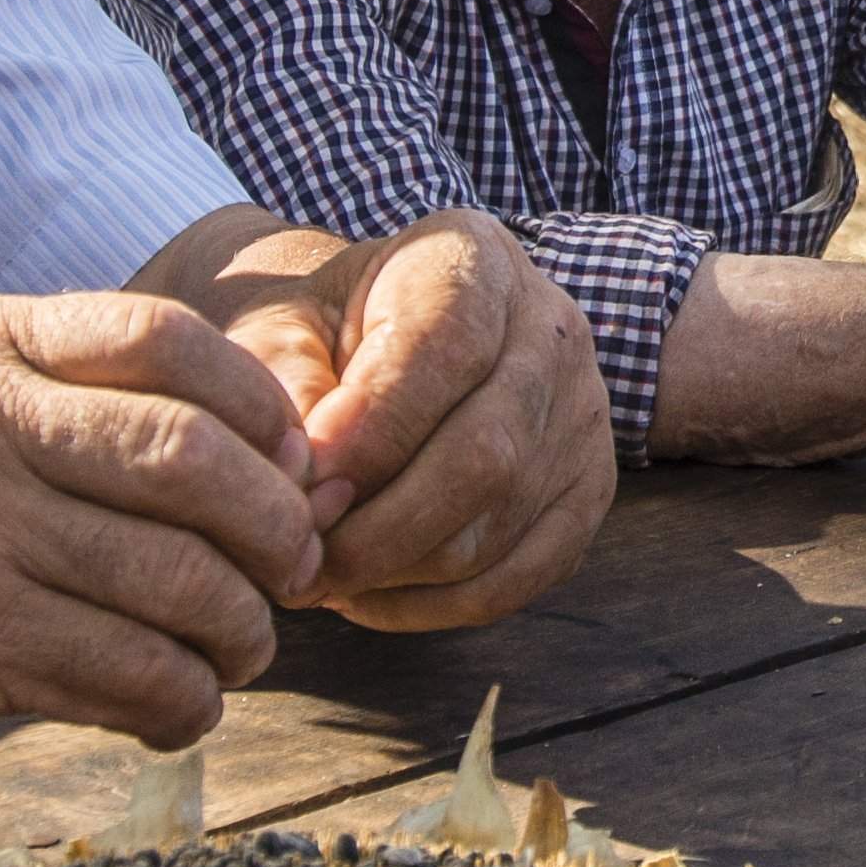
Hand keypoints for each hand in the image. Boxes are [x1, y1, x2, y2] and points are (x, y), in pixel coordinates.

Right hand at [0, 291, 328, 765]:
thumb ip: (79, 396)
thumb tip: (280, 450)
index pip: (163, 337)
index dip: (258, 406)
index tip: (290, 464)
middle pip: (191, 461)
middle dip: (275, 526)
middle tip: (295, 567)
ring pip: (177, 578)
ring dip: (241, 629)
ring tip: (242, 647)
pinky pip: (133, 672)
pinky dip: (185, 700)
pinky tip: (179, 705)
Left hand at [195, 209, 615, 632]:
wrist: (378, 339)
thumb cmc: (318, 333)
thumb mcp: (280, 327)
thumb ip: (279, 380)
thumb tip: (303, 476)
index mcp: (473, 259)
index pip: (445, 352)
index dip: (370, 436)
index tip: (299, 493)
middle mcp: (550, 329)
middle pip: (484, 455)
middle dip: (377, 531)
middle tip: (297, 563)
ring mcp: (582, 415)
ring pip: (497, 527)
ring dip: (395, 574)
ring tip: (319, 575)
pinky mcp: (586, 493)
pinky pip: (519, 578)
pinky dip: (433, 607)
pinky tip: (367, 594)